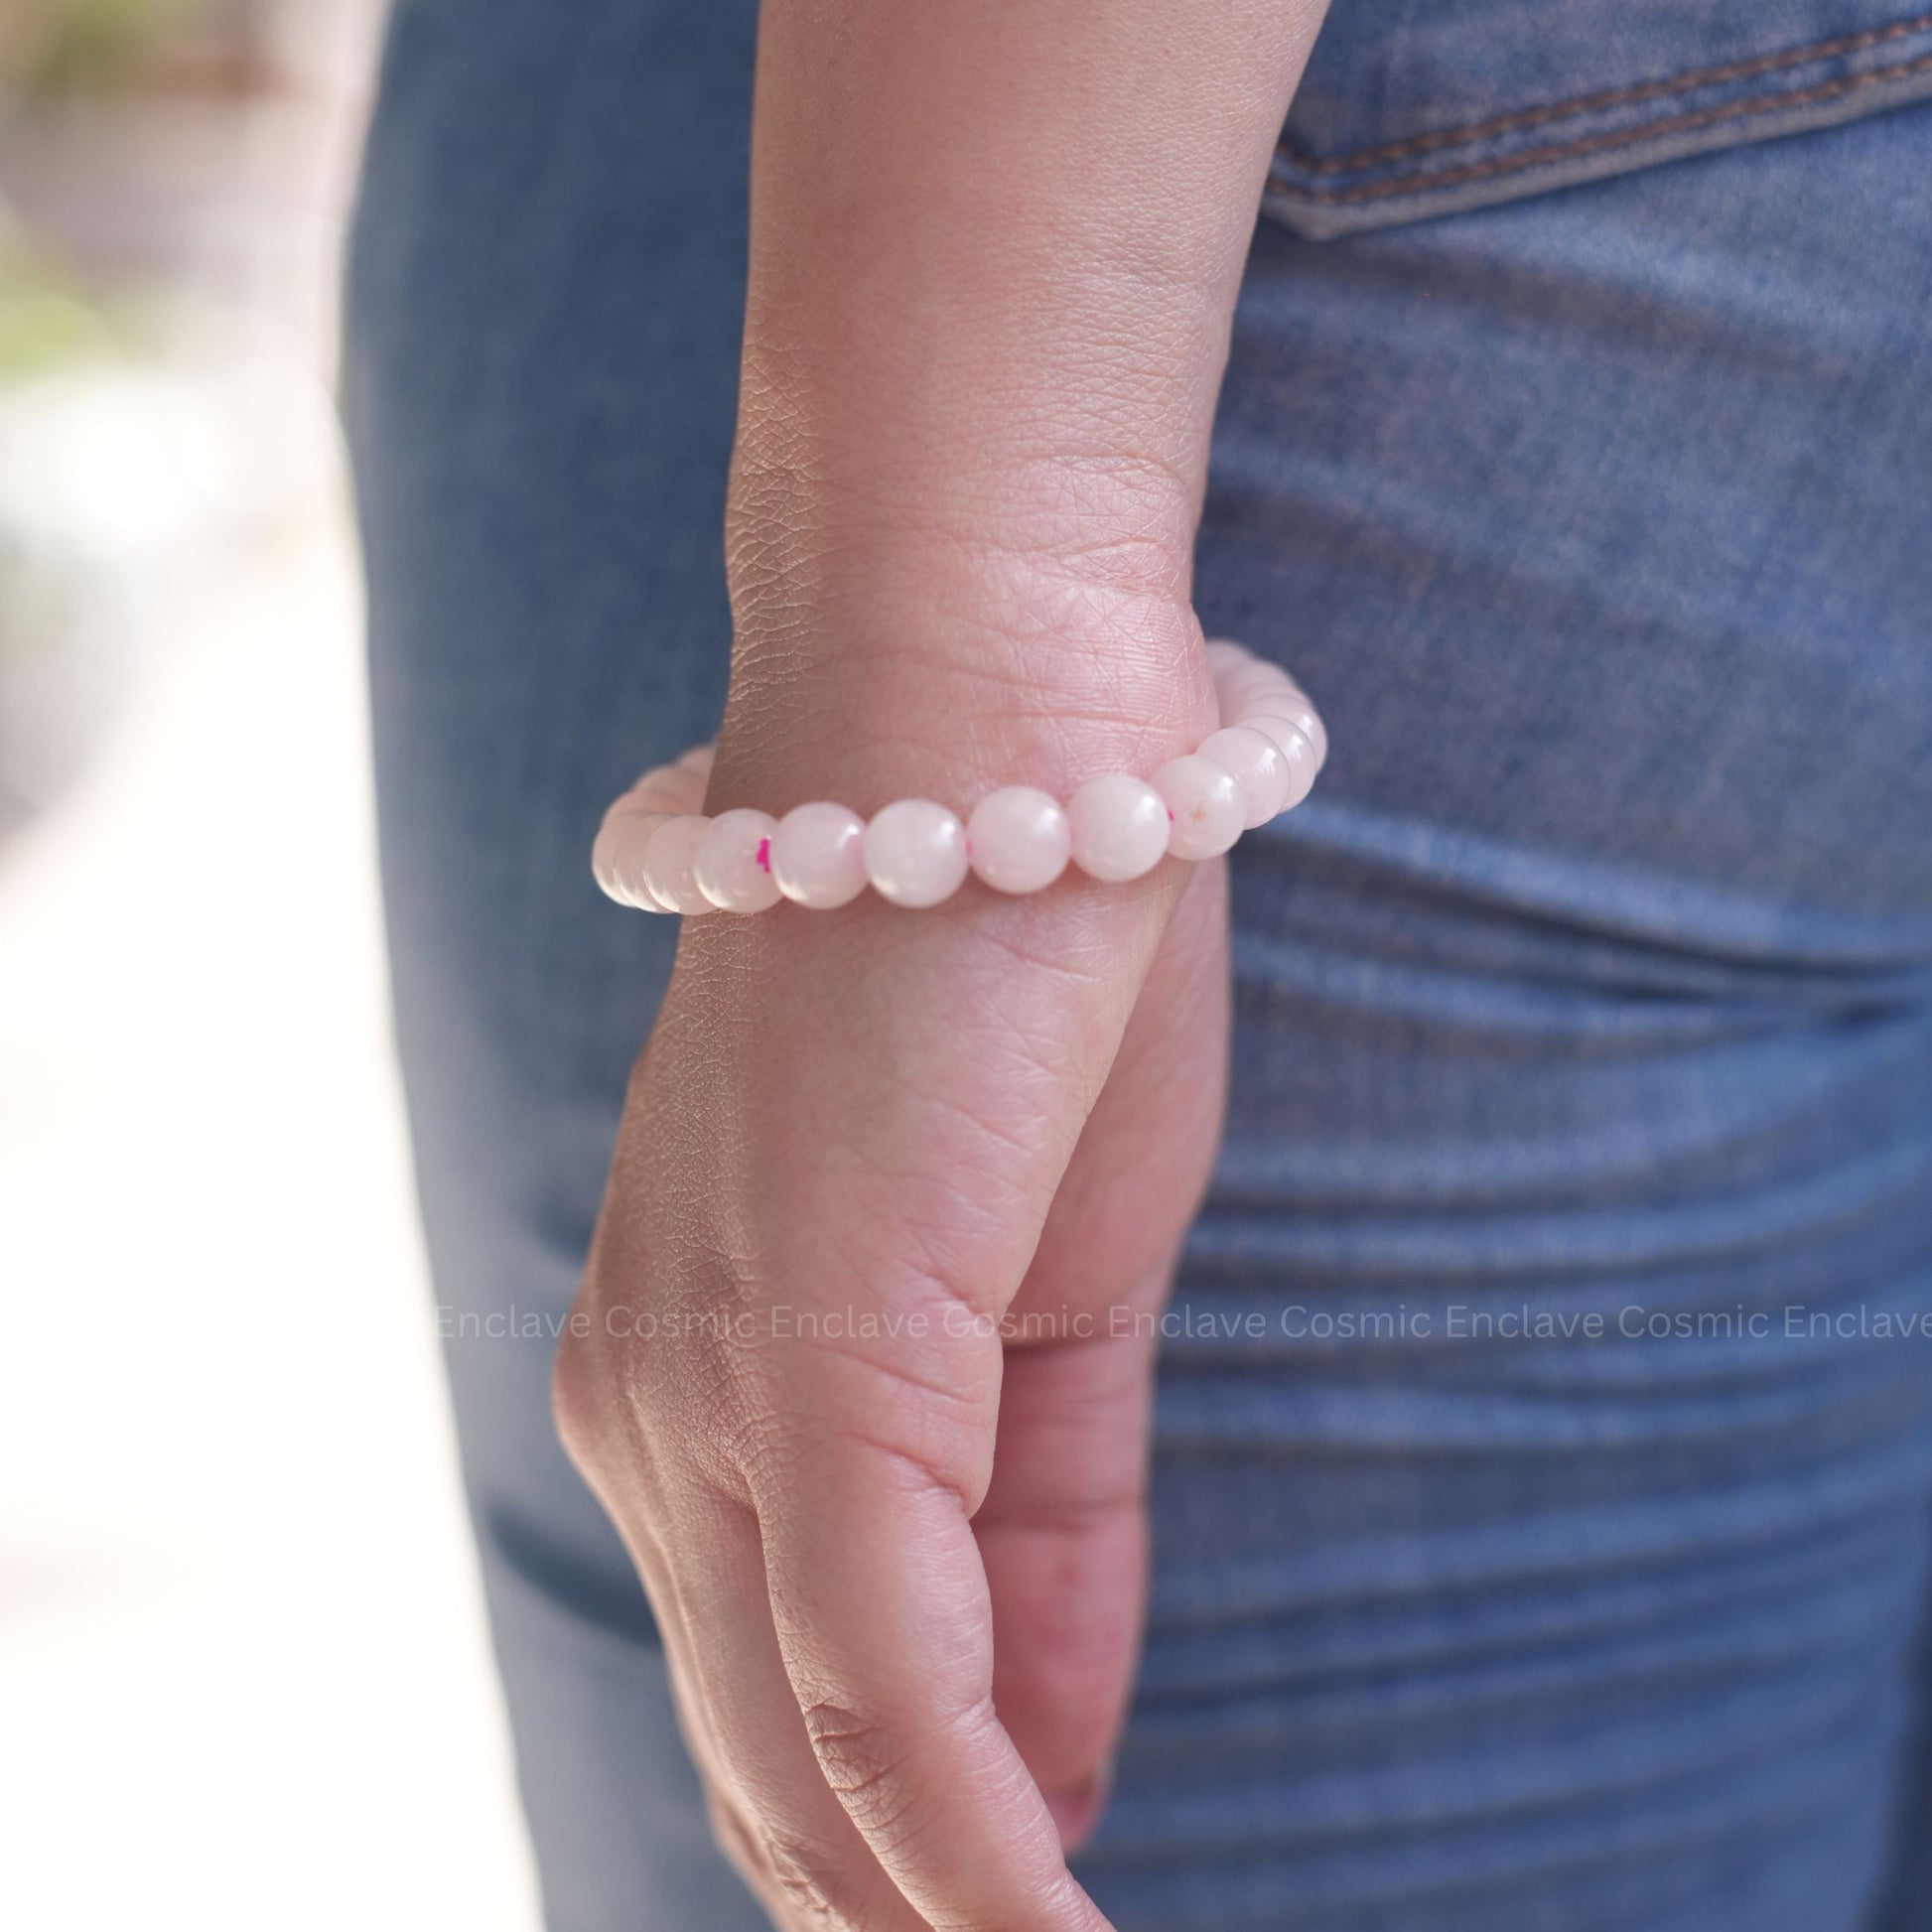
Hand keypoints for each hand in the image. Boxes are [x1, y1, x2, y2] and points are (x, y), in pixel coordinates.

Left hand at [555, 679, 1227, 1928]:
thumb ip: (1045, 1526)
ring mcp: (713, 1395)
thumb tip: (1050, 1757)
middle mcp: (656, 1406)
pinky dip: (969, 1839)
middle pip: (760, 1757)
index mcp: (700, 1378)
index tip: (1014, 1928)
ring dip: (928, 1916)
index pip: (783, 1687)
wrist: (993, 735)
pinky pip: (876, 1675)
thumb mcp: (1060, 1298)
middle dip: (891, 1914)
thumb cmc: (1022, 978)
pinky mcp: (810, 1369)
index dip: (899, 1849)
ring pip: (798, 1751)